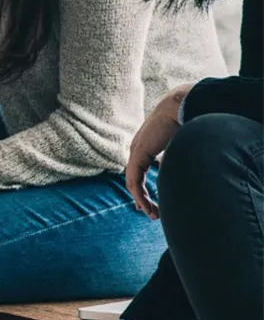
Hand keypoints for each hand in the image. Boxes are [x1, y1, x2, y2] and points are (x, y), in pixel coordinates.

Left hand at [126, 84, 189, 219]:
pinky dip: (140, 195)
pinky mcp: (138, 155)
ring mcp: (136, 152)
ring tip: (153, 214)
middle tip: (152, 212)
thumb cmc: (185, 120)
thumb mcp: (179, 143)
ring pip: (134, 183)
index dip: (145, 188)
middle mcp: (138, 149)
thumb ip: (176, 156)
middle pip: (135, 179)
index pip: (141, 171)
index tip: (150, 202)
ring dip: (142, 200)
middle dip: (142, 198)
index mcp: (146, 146)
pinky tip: (145, 205)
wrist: (181, 105)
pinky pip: (134, 180)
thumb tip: (185, 168)